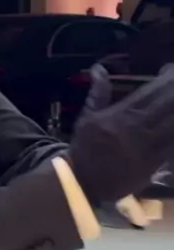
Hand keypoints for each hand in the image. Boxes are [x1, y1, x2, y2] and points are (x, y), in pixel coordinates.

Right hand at [69, 63, 173, 205]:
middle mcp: (139, 127)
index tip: (169, 69)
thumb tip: (98, 68)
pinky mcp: (156, 162)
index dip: (166, 78)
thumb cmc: (85, 147)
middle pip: (168, 103)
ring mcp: (150, 145)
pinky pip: (172, 144)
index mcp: (123, 114)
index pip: (152, 90)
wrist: (84, 181)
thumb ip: (98, 92)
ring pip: (173, 122)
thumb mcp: (88, 117)